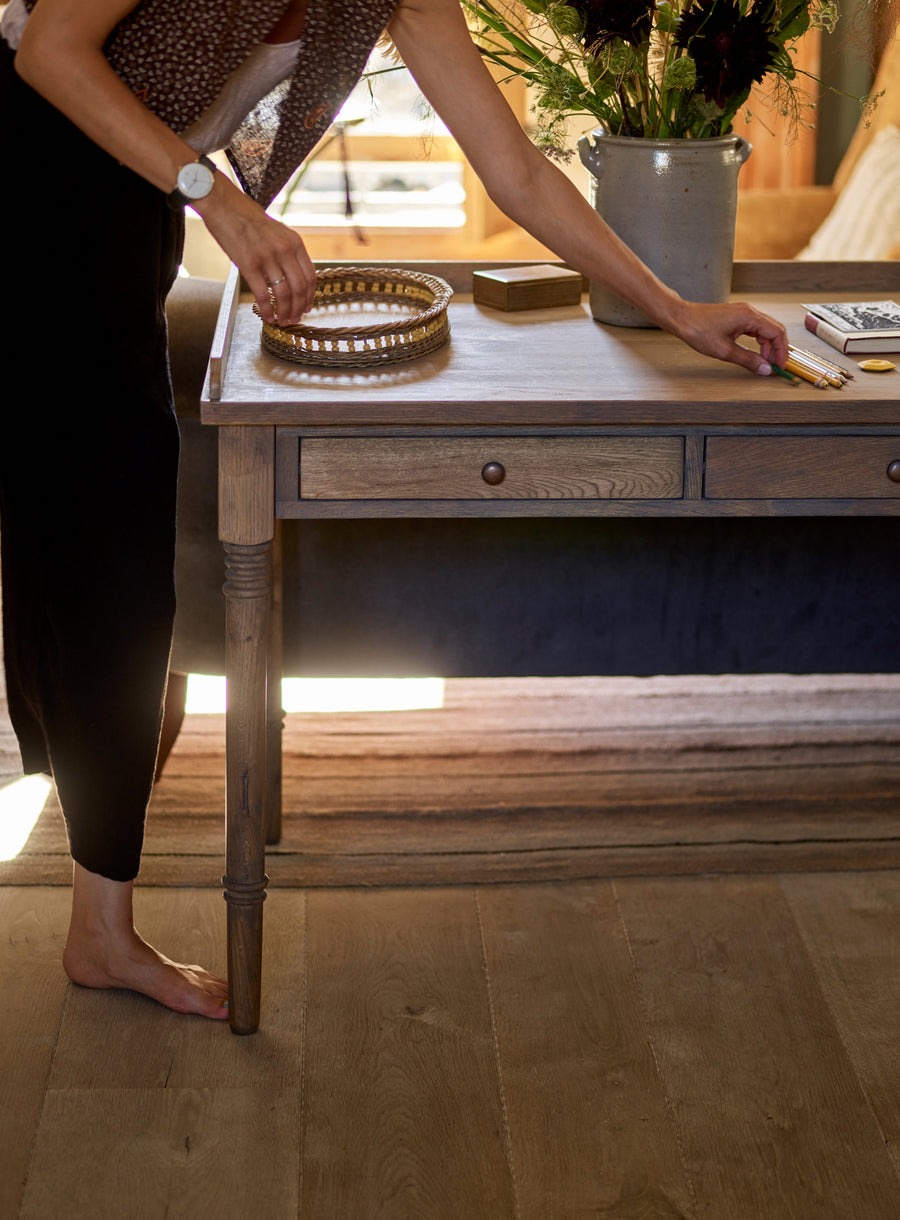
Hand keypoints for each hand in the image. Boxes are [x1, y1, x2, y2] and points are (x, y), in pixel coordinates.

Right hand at [193, 175, 316, 324]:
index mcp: (294, 242)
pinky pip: (263, 295)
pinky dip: (268, 310)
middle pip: (299, 288)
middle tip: (294, 319)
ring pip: (283, 294)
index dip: (310, 296)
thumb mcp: (278, 231)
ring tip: (282, 320)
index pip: (310, 276)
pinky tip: (268, 317)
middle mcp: (284, 250)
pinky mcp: (249, 265)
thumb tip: (293, 278)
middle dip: (298, 308)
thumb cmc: (248, 218)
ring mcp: (267, 258)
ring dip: (284, 312)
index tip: (306, 307)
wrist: (224, 205)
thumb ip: (288, 252)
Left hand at [669, 299, 788, 375]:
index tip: (780, 365)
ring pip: (765, 329)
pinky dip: (759, 340)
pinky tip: (755, 352)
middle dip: (777, 349)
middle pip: (774, 329)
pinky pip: (755, 328)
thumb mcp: (725, 351)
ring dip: (768, 346)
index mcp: (749, 317)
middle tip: (774, 365)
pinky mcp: (738, 316)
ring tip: (764, 361)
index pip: (776, 333)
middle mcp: (749, 311)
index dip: (781, 351)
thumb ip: (748, 360)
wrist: (682, 318)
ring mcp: (744, 313)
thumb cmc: (699, 330)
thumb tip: (765, 369)